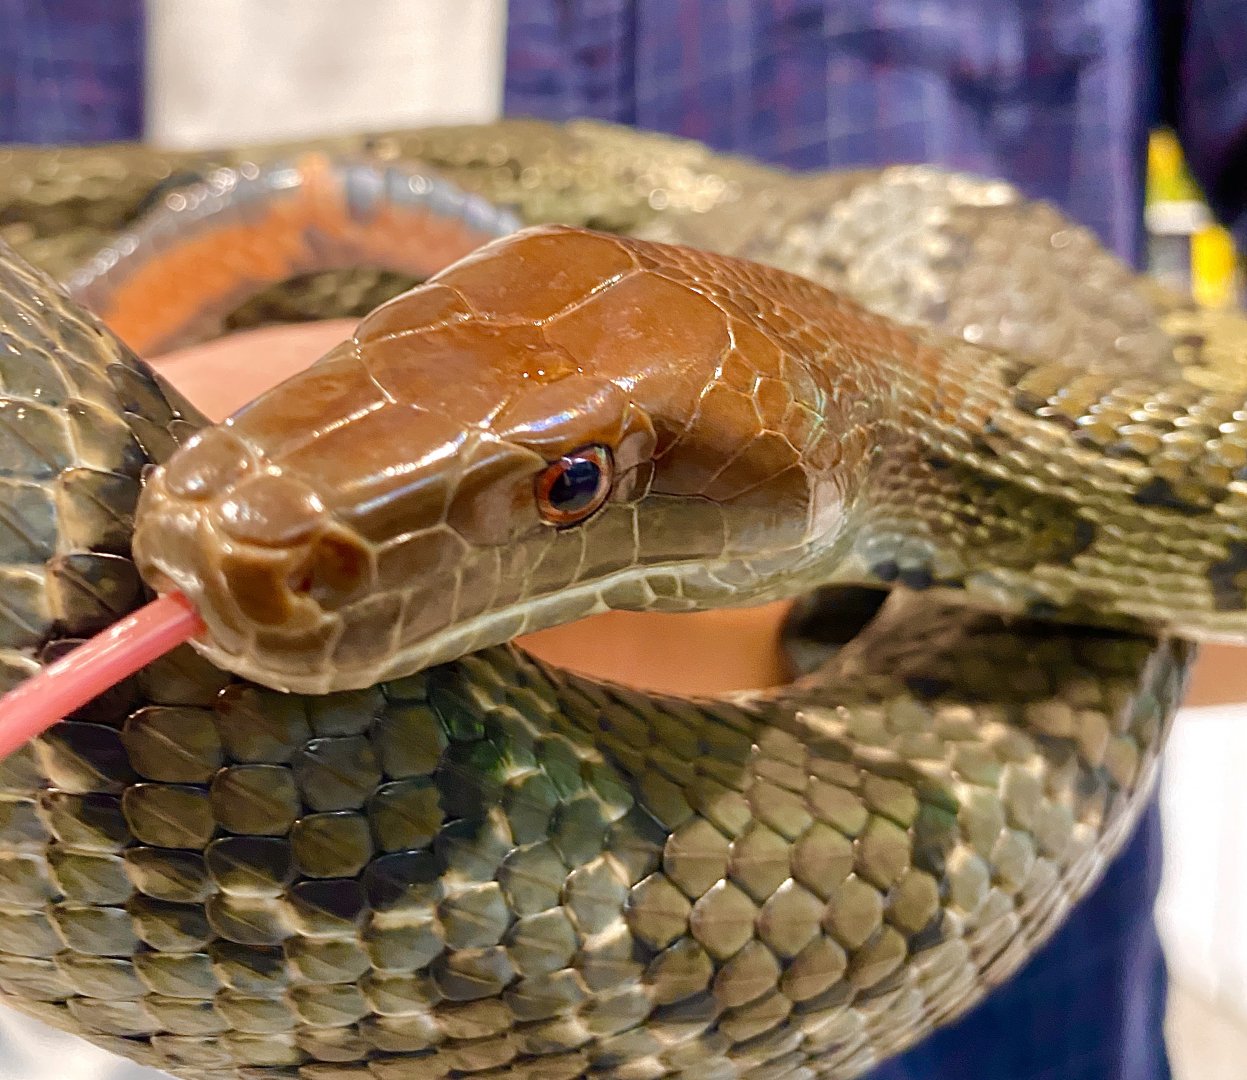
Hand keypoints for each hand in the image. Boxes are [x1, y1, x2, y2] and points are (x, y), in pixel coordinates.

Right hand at [150, 322, 1245, 704]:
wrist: (864, 390)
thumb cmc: (801, 486)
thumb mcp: (692, 541)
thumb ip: (541, 559)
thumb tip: (370, 601)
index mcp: (639, 368)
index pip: (456, 435)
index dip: (343, 498)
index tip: (252, 557)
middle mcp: (578, 296)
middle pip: (399, 389)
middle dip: (291, 473)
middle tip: (195, 545)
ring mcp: (552, 277)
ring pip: (396, 359)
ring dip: (304, 437)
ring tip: (219, 507)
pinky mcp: (537, 278)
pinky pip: (425, 341)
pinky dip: (354, 405)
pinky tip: (301, 448)